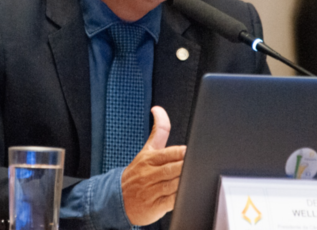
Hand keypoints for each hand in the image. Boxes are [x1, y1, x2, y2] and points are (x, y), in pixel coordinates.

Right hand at [121, 106, 186, 225]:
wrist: (117, 198)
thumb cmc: (137, 173)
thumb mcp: (146, 150)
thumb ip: (158, 131)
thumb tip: (158, 109)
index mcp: (150, 158)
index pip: (169, 153)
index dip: (183, 153)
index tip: (193, 151)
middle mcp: (150, 174)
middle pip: (173, 169)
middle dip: (187, 167)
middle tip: (200, 165)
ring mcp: (152, 191)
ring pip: (173, 185)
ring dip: (186, 182)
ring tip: (197, 178)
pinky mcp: (154, 206)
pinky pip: (171, 202)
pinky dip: (180, 199)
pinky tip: (189, 195)